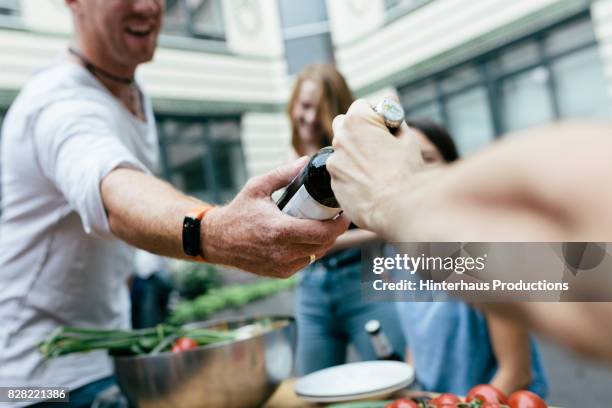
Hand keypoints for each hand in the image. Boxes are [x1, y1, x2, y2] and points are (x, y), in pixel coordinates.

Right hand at [201, 157, 349, 277]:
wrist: (218, 240)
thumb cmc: (239, 211)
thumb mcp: (257, 187)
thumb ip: (283, 174)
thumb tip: (305, 161)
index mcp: (279, 230)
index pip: (322, 232)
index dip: (339, 224)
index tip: (344, 213)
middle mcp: (282, 252)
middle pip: (324, 244)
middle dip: (334, 230)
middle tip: (336, 216)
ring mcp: (282, 265)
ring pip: (317, 254)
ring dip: (323, 241)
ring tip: (322, 224)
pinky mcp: (280, 273)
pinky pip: (306, 261)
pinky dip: (310, 250)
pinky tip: (306, 237)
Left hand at [327, 99, 422, 232]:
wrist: (395, 208)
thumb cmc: (404, 172)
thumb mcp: (406, 138)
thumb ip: (394, 119)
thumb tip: (390, 106)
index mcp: (358, 121)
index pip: (361, 106)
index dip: (375, 116)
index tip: (385, 128)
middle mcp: (340, 138)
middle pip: (344, 124)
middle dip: (358, 130)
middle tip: (377, 145)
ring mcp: (334, 161)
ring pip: (342, 150)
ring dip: (354, 153)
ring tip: (376, 169)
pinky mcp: (332, 182)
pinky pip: (341, 171)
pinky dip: (351, 174)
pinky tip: (369, 184)